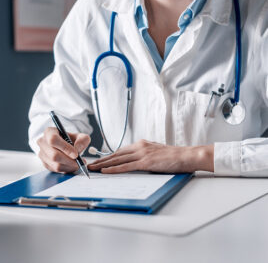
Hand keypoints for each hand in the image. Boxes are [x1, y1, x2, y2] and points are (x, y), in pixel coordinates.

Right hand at [37, 127, 90, 172]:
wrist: (66, 145)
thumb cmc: (71, 139)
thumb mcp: (80, 136)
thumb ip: (82, 140)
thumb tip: (77, 149)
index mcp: (49, 132)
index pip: (53, 140)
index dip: (65, 148)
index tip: (76, 154)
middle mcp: (42, 142)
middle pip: (54, 155)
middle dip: (69, 161)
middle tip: (79, 162)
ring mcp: (42, 154)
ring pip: (55, 165)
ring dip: (69, 166)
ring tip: (78, 164)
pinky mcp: (45, 163)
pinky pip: (56, 170)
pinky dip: (66, 169)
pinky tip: (72, 166)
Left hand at [89, 140, 213, 173]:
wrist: (186, 155)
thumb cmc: (173, 156)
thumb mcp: (156, 152)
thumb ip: (144, 155)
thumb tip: (135, 162)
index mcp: (141, 144)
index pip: (120, 151)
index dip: (108, 156)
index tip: (98, 161)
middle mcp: (139, 147)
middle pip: (116, 154)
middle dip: (101, 160)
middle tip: (89, 165)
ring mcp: (142, 154)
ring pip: (118, 159)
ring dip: (103, 165)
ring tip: (92, 169)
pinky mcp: (146, 162)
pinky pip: (126, 166)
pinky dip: (114, 169)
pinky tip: (105, 171)